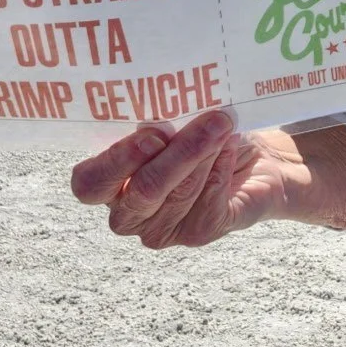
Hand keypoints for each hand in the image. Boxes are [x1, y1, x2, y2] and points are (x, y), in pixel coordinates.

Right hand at [69, 108, 345, 249]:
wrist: (255, 161)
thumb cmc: (201, 135)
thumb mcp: (175, 120)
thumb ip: (159, 120)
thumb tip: (162, 111)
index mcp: (107, 182)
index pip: (90, 183)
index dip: (118, 158)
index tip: (156, 129)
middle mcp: (127, 212)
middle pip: (142, 191)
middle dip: (178, 153)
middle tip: (208, 120)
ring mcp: (160, 230)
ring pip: (179, 194)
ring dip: (205, 154)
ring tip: (223, 123)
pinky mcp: (197, 235)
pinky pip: (209, 203)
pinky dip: (221, 169)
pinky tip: (230, 147)